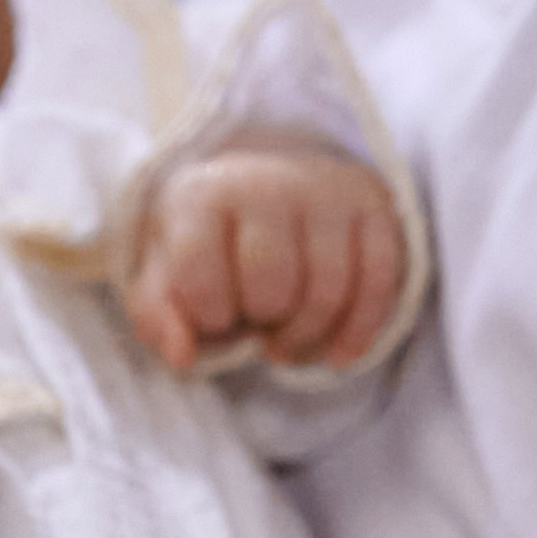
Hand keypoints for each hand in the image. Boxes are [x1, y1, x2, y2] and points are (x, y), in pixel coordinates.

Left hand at [127, 138, 407, 377]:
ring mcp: (327, 191)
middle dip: (263, 325)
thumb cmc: (212, 244)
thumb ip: (158, 316)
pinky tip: (338, 353)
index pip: (201, 277)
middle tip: (258, 323)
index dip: (209, 317)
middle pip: (273, 290)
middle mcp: (268, 181)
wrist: (268, 184)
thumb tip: (182, 355)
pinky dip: (358, 333)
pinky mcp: (374, 206)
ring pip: (328, 294)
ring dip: (307, 338)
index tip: (212, 313)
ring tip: (287, 340)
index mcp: (204, 194)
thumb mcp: (168, 274)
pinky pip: (378, 285)